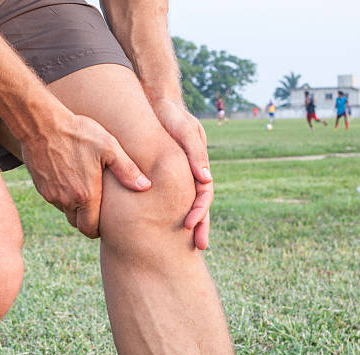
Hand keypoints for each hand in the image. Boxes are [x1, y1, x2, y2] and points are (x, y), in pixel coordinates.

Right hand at [20, 113, 151, 237]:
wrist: (42, 125)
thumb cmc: (78, 134)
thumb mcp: (108, 147)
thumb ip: (127, 170)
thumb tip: (145, 186)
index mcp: (85, 196)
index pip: (90, 230)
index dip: (98, 229)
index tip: (104, 220)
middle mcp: (66, 200)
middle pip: (77, 223)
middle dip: (87, 219)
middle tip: (97, 205)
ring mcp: (51, 194)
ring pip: (65, 211)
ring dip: (74, 206)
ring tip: (84, 187)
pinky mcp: (40, 187)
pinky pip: (54, 199)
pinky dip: (62, 195)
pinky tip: (69, 178)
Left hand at [151, 99, 212, 249]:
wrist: (154, 104)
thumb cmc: (171, 116)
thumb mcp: (185, 129)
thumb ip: (195, 152)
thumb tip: (205, 179)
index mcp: (199, 166)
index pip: (203, 195)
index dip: (199, 211)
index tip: (189, 225)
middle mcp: (191, 175)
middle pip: (198, 205)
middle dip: (200, 226)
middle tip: (198, 246)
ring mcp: (179, 177)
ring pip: (184, 204)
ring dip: (188, 223)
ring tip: (184, 245)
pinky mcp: (164, 177)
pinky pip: (168, 197)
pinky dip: (168, 212)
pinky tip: (160, 227)